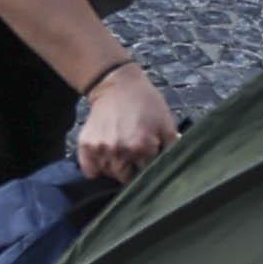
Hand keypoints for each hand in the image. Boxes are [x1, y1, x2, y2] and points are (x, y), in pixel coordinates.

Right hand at [71, 54, 179, 180]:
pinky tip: (105, 158)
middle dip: (132, 171)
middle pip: (125, 178)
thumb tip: (176, 168)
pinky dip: (96, 169)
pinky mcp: (86, 145)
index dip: (149, 170)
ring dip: (115, 169)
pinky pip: (90, 171)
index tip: (149, 163)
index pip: (147, 175)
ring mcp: (100, 148)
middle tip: (134, 157)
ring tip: (120, 153)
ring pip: (109, 174)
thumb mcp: (167, 123)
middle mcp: (119, 150)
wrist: (117, 85)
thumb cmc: (145, 103)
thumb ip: (173, 148)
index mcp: (142, 147)